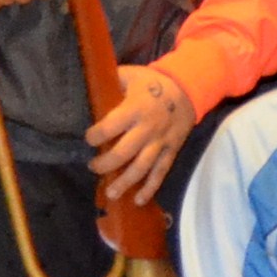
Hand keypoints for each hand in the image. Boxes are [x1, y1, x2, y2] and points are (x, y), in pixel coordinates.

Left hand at [87, 65, 198, 202]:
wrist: (188, 89)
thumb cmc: (153, 82)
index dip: (95, 135)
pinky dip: (150, 188)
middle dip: (105, 164)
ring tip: (110, 193)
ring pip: (141, 167)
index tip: (88, 139)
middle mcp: (148, 128)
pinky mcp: (170, 151)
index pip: (111, 126)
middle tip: (93, 167)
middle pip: (124, 153)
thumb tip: (87, 88)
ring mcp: (160, 142)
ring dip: (125, 182)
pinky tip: (138, 200)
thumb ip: (111, 83)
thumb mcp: (131, 75)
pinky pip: (160, 172)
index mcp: (136, 108)